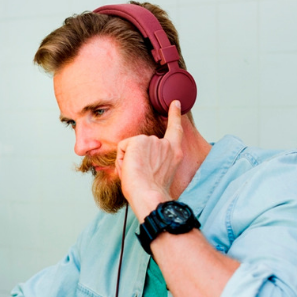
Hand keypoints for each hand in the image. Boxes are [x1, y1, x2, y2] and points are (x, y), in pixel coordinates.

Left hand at [115, 100, 184, 220]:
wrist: (148, 194)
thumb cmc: (151, 192)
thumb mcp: (157, 174)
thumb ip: (153, 161)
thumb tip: (132, 158)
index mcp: (174, 153)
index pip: (175, 130)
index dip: (174, 115)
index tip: (175, 103)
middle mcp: (165, 145)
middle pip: (141, 146)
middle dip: (135, 160)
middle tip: (141, 176)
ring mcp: (152, 141)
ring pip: (130, 149)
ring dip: (128, 162)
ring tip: (136, 174)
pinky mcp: (139, 141)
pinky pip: (122, 149)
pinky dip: (121, 160)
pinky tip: (130, 168)